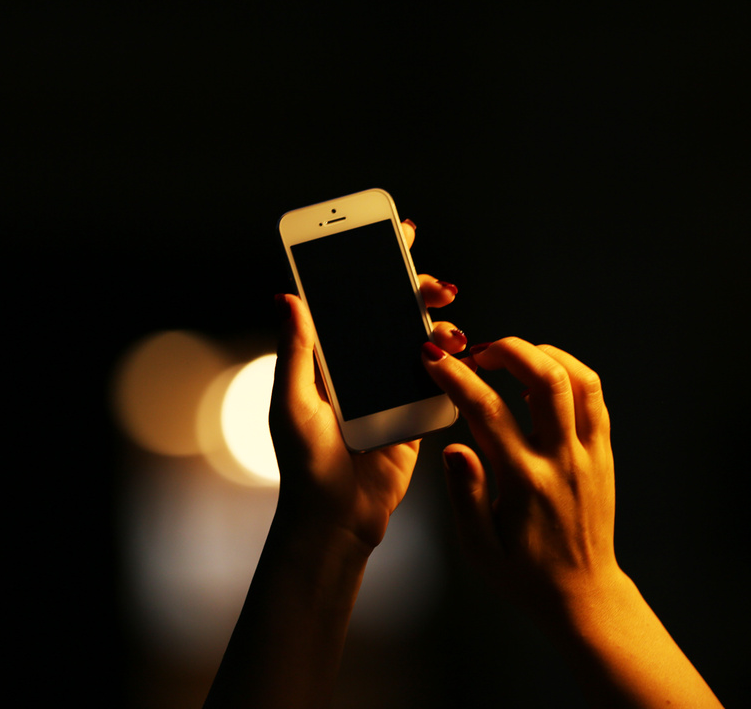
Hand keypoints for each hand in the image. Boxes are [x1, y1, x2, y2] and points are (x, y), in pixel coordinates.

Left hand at [269, 219, 465, 550]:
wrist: (337, 517)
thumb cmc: (303, 463)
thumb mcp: (292, 401)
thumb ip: (297, 350)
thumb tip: (288, 295)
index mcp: (329, 355)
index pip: (351, 298)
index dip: (372, 264)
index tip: (396, 232)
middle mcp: (361, 364)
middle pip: (393, 311)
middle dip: (417, 290)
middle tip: (436, 287)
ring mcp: (391, 386)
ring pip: (421, 339)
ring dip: (439, 326)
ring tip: (450, 331)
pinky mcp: (416, 412)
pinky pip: (439, 378)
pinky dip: (452, 363)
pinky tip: (461, 356)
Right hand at [421, 337, 620, 619]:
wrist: (581, 593)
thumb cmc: (524, 572)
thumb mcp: (479, 547)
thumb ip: (465, 494)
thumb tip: (453, 448)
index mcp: (525, 481)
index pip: (486, 411)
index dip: (456, 377)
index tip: (434, 360)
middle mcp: (561, 460)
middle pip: (545, 378)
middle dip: (508, 350)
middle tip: (480, 352)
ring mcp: (588, 453)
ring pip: (578, 379)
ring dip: (543, 355)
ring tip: (512, 359)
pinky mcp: (603, 453)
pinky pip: (594, 396)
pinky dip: (568, 373)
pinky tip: (542, 378)